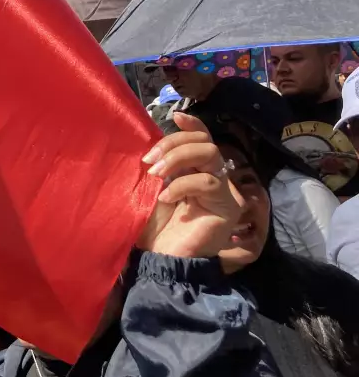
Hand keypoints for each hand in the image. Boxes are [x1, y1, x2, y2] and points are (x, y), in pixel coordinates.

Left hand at [136, 113, 243, 258]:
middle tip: (150, 161)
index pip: (203, 139)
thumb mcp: (149, 189)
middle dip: (174, 144)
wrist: (160, 260)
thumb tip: (149, 141)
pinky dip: (182, 184)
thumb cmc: (152, 227)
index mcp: (195, 171)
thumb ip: (157, 166)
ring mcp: (223, 192)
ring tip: (155, 175)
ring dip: (178, 158)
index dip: (192, 125)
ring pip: (210, 154)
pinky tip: (165, 197)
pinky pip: (208, 182)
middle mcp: (213, 178)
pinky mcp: (227, 207)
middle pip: (205, 142)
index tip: (175, 117)